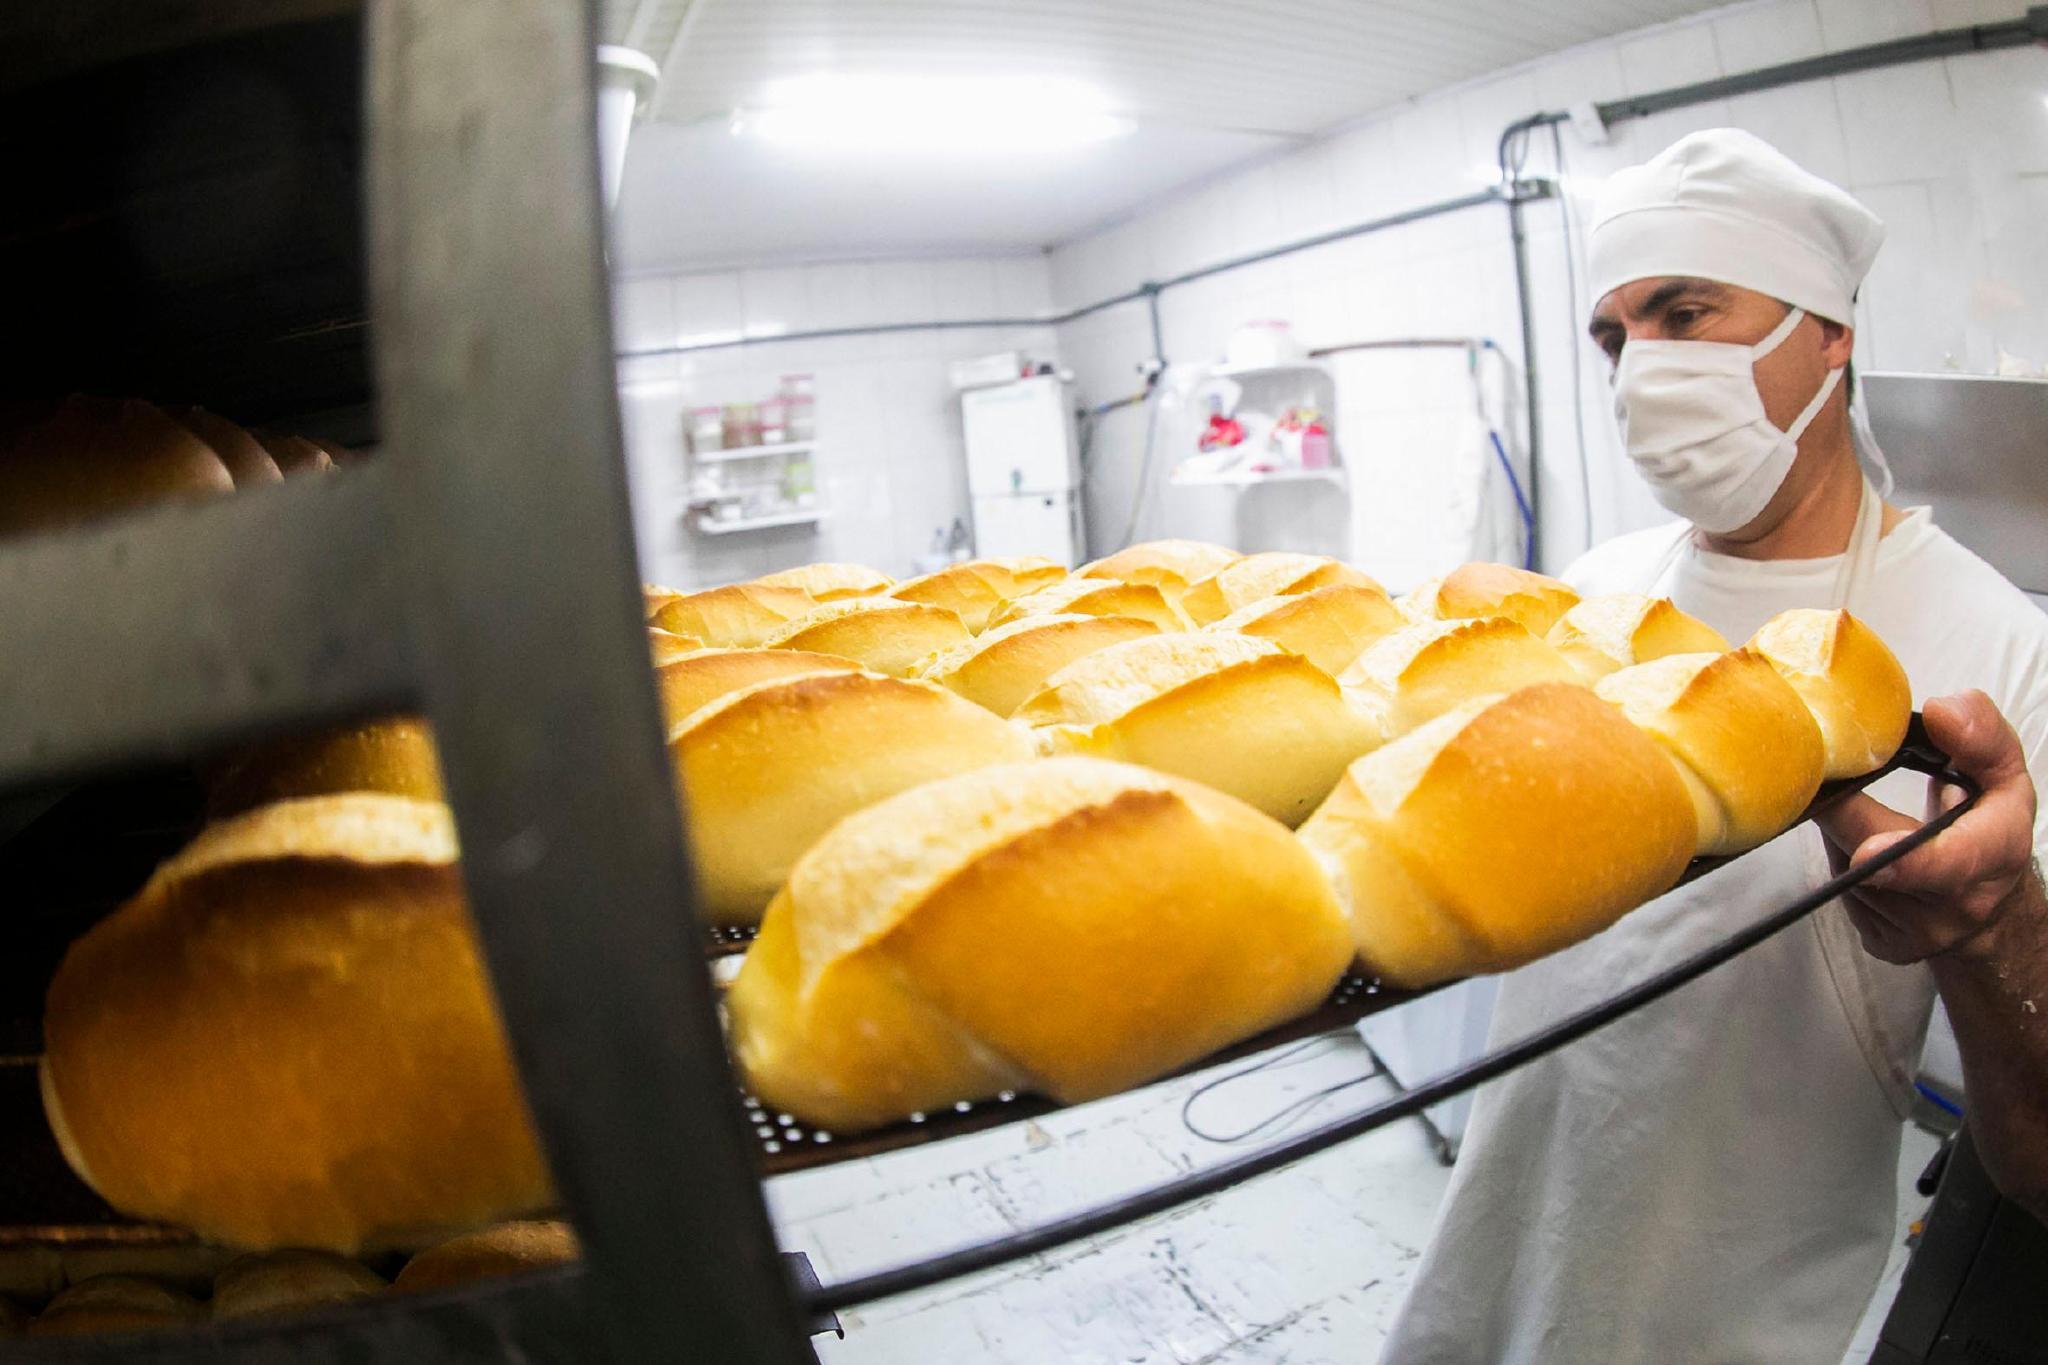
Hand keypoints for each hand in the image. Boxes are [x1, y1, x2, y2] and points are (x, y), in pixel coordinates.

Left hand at [1815, 690, 2040, 964]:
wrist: (1990, 904)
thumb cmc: (1992, 832)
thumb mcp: (2005, 777)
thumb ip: (1982, 738)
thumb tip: (1941, 711)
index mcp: (1987, 858)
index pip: (1943, 863)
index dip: (1901, 858)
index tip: (1867, 851)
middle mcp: (1950, 907)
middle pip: (1866, 851)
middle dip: (1846, 809)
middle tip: (1839, 778)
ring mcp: (1913, 933)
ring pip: (1844, 867)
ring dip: (1848, 836)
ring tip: (1877, 823)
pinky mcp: (1882, 944)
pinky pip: (1842, 892)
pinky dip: (1847, 865)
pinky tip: (1873, 856)